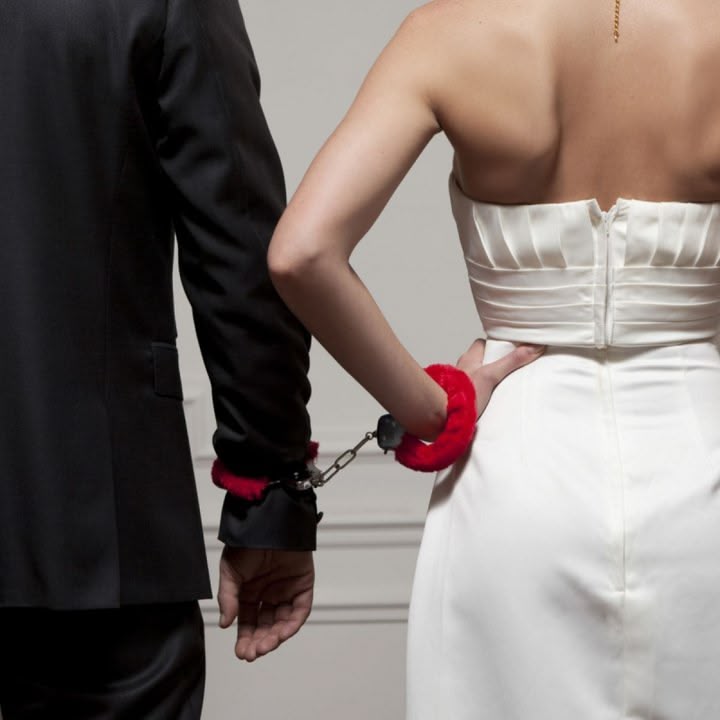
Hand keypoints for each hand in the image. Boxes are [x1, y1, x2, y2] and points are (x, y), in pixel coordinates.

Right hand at [217, 547, 314, 661]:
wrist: (268, 523)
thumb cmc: (247, 543)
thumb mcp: (230, 571)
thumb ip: (228, 597)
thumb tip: (224, 623)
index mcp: (250, 592)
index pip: (248, 622)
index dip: (245, 639)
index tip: (242, 652)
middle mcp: (269, 594)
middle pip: (265, 626)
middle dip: (260, 641)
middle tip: (254, 652)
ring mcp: (287, 591)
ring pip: (282, 622)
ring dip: (275, 636)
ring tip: (266, 645)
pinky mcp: (303, 586)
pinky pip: (300, 610)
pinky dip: (292, 623)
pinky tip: (281, 633)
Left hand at [456, 339, 543, 414]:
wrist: (444, 418)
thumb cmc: (462, 395)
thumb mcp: (491, 375)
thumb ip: (511, 361)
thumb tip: (533, 348)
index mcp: (469, 358)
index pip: (484, 343)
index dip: (499, 344)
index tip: (514, 348)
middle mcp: (464, 369)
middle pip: (485, 360)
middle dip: (499, 363)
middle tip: (514, 368)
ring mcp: (464, 383)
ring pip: (482, 375)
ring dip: (493, 379)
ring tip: (509, 385)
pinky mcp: (466, 398)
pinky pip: (479, 390)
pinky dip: (488, 392)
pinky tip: (496, 399)